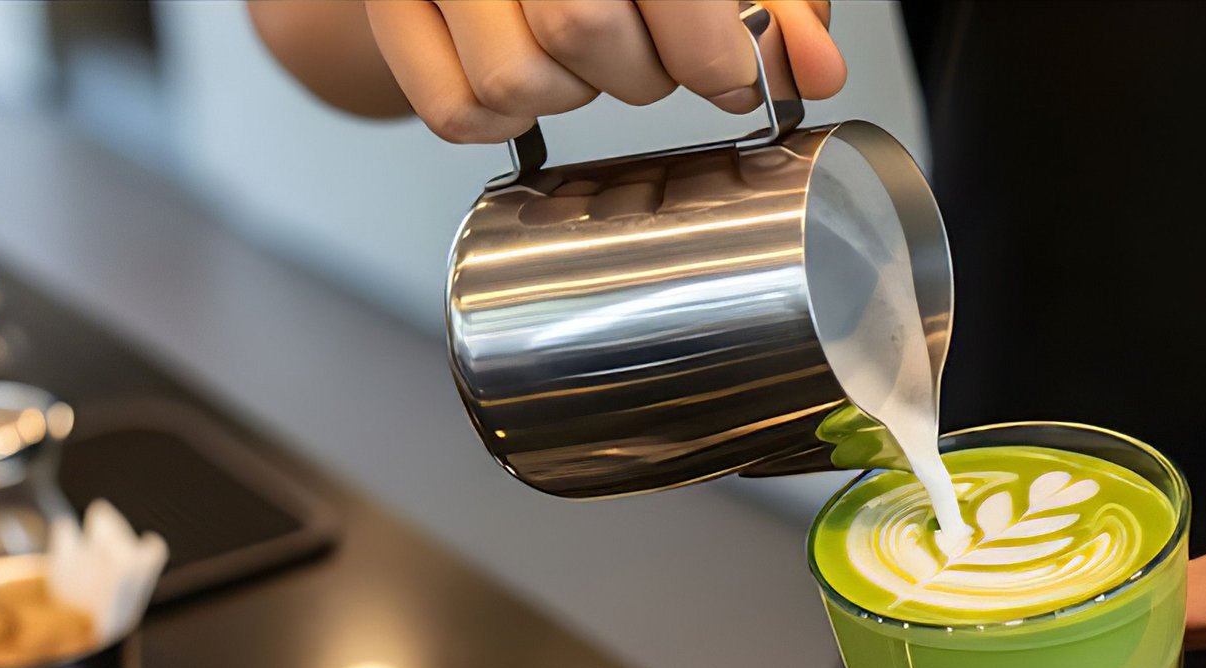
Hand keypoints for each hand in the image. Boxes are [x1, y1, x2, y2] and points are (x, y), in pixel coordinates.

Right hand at [362, 0, 843, 142]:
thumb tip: (814, 67)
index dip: (714, 53)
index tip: (732, 73)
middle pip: (582, 33)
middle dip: (643, 72)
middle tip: (654, 52)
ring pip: (518, 83)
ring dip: (573, 94)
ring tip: (585, 50)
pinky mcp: (391, 5)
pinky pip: (458, 113)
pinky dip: (505, 117)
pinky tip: (530, 69)